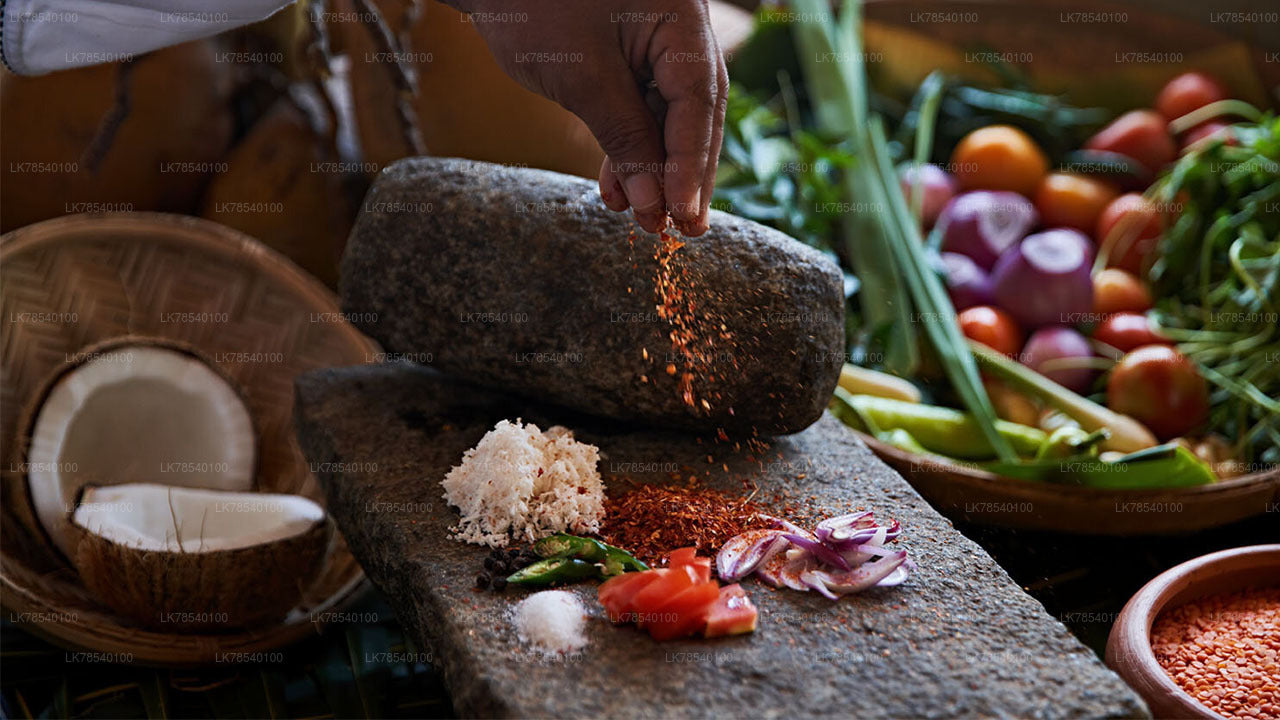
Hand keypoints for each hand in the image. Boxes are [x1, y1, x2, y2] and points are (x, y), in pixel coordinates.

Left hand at [447, 1, 727, 234]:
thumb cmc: (533, 7)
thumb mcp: (582, 78)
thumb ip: (624, 138)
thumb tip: (653, 203)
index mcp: (681, 19)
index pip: (698, 101)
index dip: (691, 164)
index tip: (683, 214)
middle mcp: (681, 29)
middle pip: (695, 113)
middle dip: (684, 175)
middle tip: (684, 232)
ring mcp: (659, 43)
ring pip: (669, 118)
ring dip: (655, 170)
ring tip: (646, 220)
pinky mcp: (633, 58)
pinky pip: (643, 110)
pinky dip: (631, 149)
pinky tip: (618, 190)